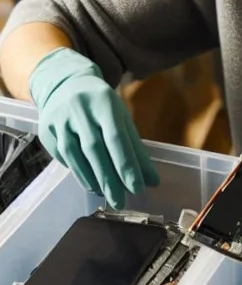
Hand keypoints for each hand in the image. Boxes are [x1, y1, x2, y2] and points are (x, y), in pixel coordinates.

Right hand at [29, 48, 158, 208]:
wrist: (65, 83)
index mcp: (104, 102)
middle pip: (95, 149)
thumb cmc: (100, 105)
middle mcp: (79, 110)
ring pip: (75, 156)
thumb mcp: (121, 118)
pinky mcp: (46, 130)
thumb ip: (136, 149)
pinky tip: (90, 183)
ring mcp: (59, 120)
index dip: (126, 165)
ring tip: (106, 194)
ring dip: (92, 179)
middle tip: (120, 201)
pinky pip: (63, 157)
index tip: (137, 187)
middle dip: (109, 178)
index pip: (117, 138)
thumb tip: (151, 180)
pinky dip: (78, 172)